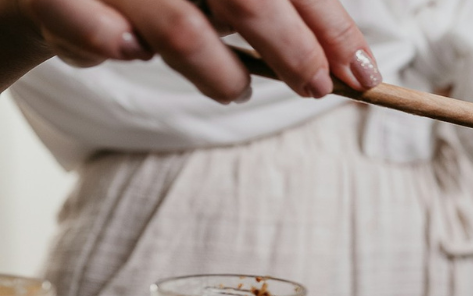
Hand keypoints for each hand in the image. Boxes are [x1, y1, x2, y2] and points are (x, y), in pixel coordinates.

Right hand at [13, 0, 382, 102]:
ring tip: (232, 87)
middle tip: (313, 88)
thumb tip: (346, 59)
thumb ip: (273, 12)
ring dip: (214, 68)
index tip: (363, 73)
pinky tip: (126, 51)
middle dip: (291, 50)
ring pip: (177, 24)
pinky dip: (108, 45)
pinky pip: (91, 29)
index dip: (332, 26)